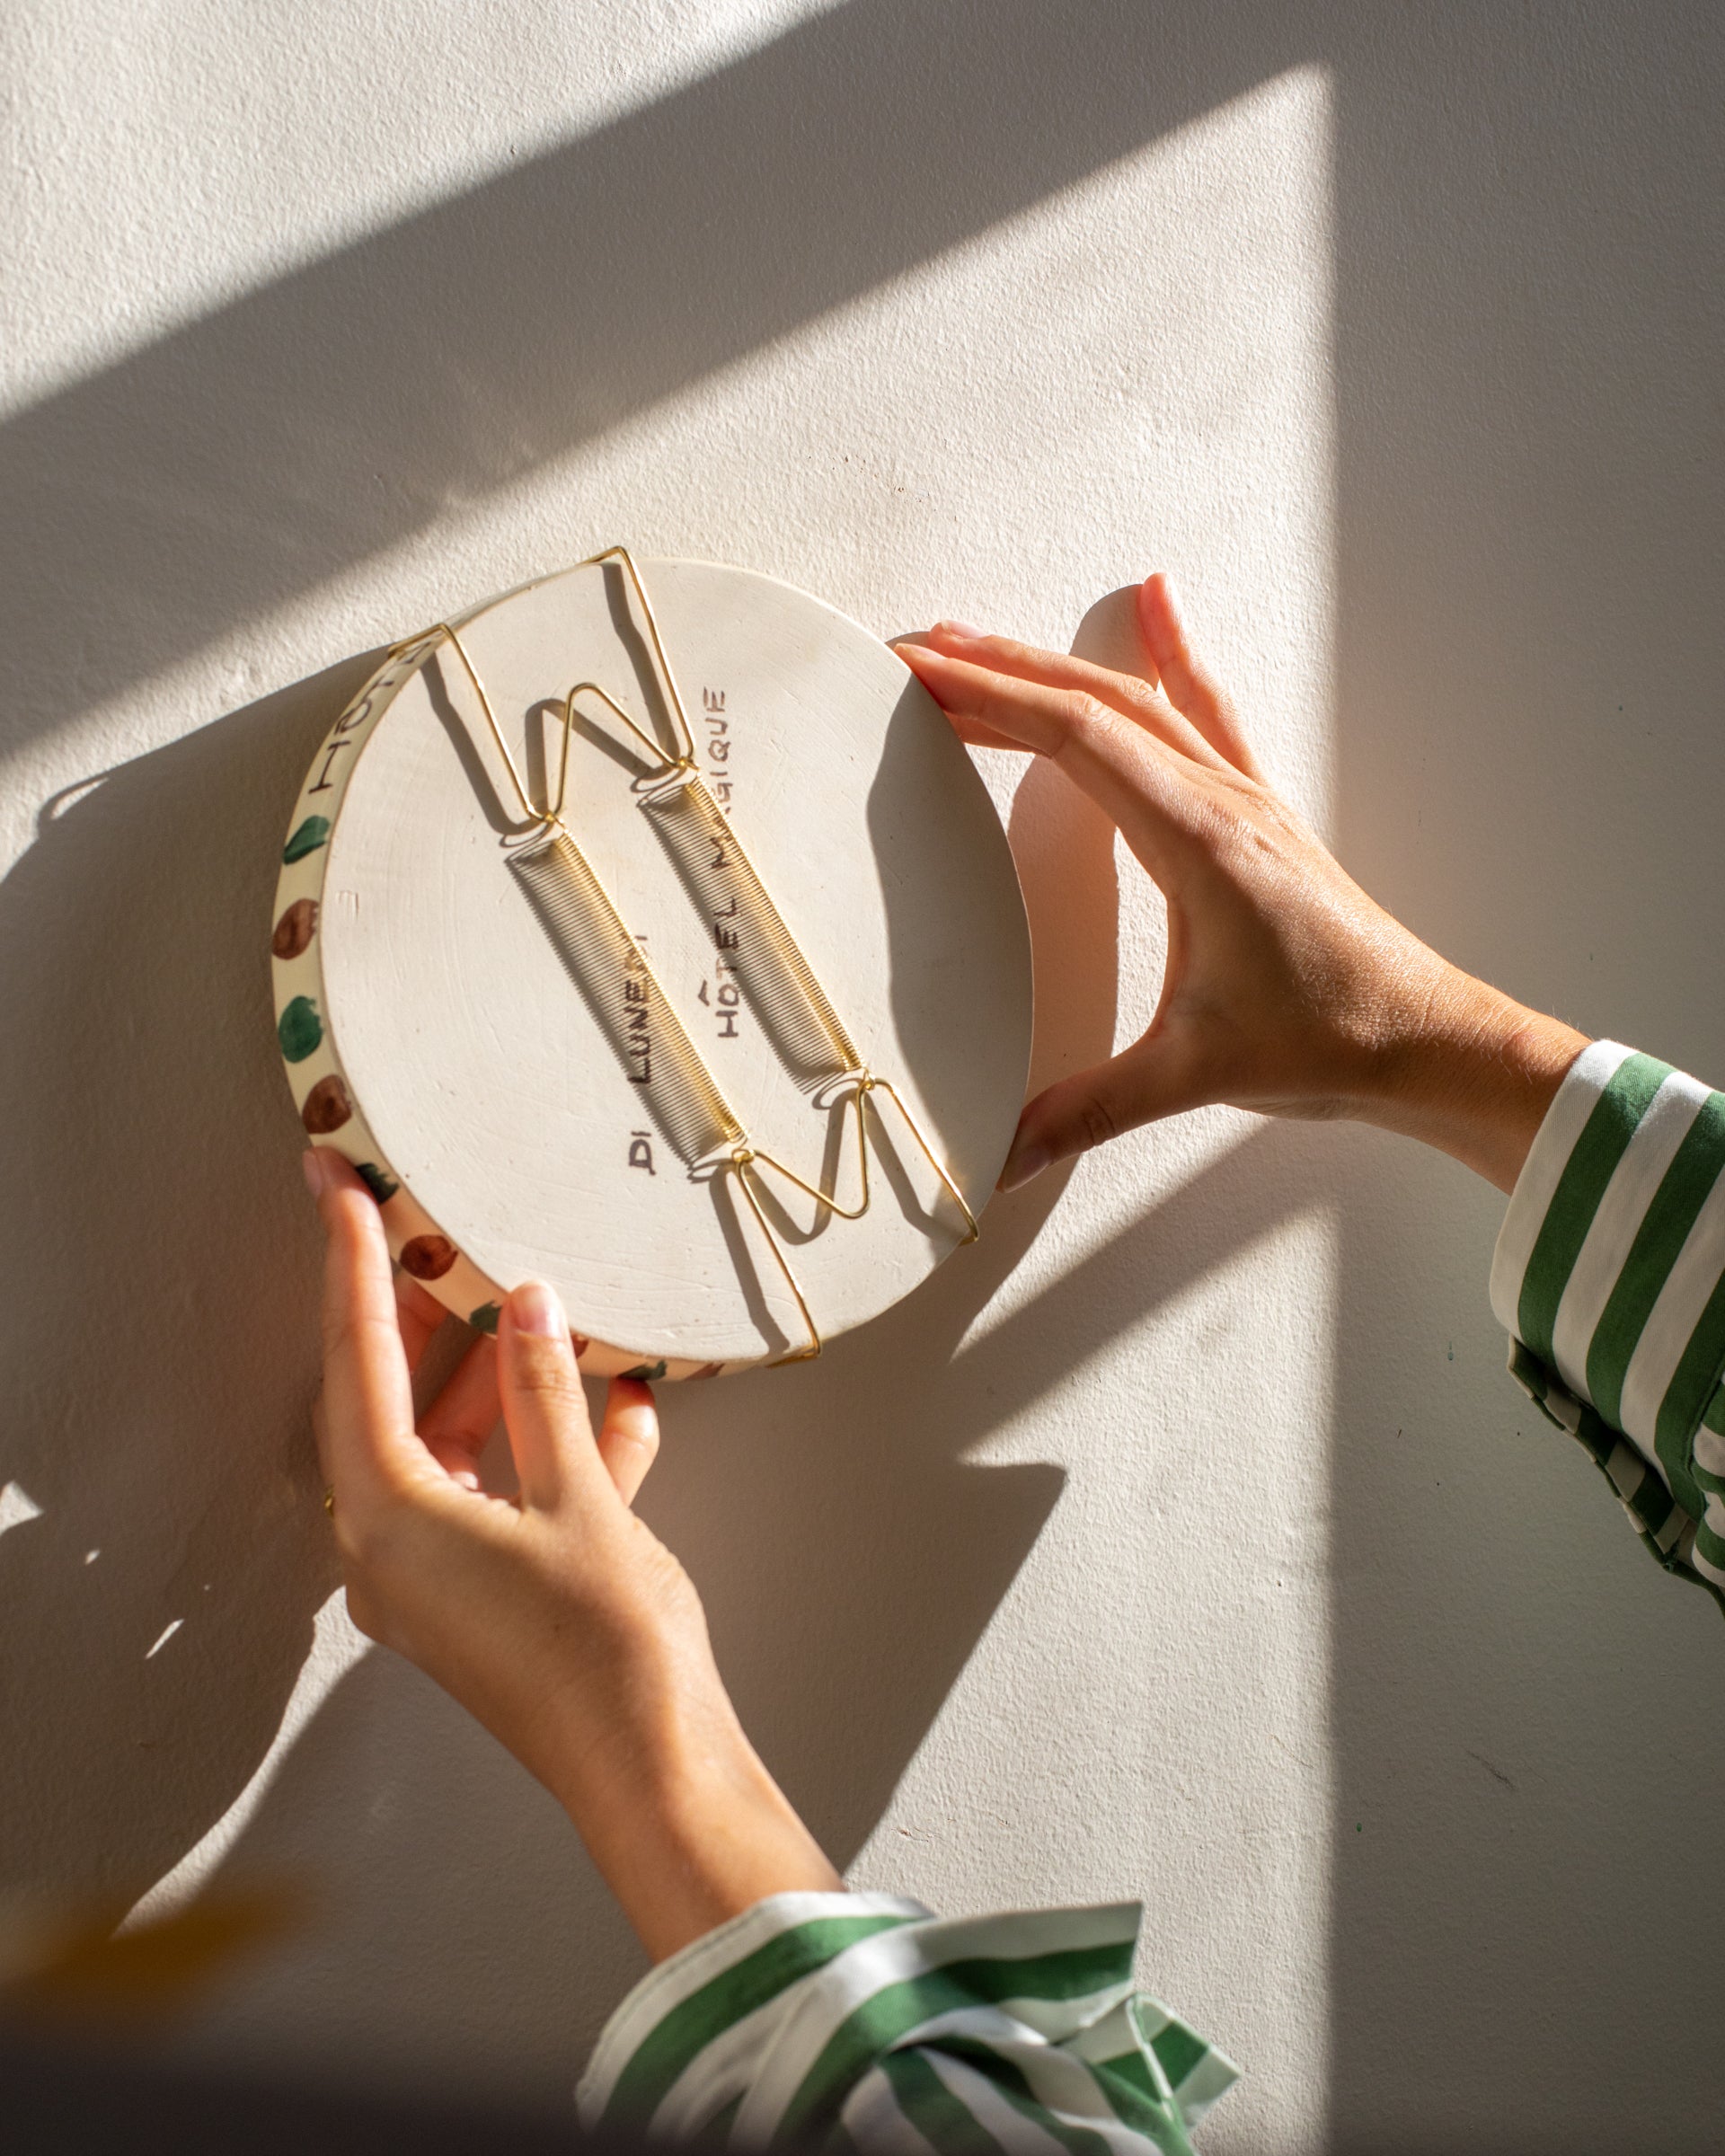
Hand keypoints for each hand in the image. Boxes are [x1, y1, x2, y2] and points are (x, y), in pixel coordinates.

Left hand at [306, 1148, 839, 1959]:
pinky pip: (505, 1494)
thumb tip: (525, 1305)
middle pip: (395, 1404)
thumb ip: (543, 1393)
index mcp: (391, 1522)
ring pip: (458, 1447)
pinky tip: (624, 1404)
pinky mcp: (490, 1595)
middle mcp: (395, 1551)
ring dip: (508, 1382)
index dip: (352, 1269)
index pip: (357, 1367)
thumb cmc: (606, 1652)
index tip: (340, 1191)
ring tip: (551, 1309)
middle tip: (431, 1229)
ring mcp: (442, 1578)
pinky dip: (551, 1446)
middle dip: (426, 1319)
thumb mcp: (581, 1497)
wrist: (657, 1772)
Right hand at [896, 578, 1585, 1194]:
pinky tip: (1161, 605)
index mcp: (1198, 840)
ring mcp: (1245, 800)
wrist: (1429, 1039)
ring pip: (1140, 700)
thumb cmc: (1331, 1039)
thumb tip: (999, 1156)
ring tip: (985, 637)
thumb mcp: (1193, 1077)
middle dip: (1000, 667)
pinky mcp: (1258, 817)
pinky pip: (1204, 711)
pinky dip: (1170, 654)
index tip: (921, 672)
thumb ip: (1085, 1111)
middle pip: (1095, 700)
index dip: (989, 697)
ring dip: (1057, 664)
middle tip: (919, 649)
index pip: (1075, 737)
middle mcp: (1222, 800)